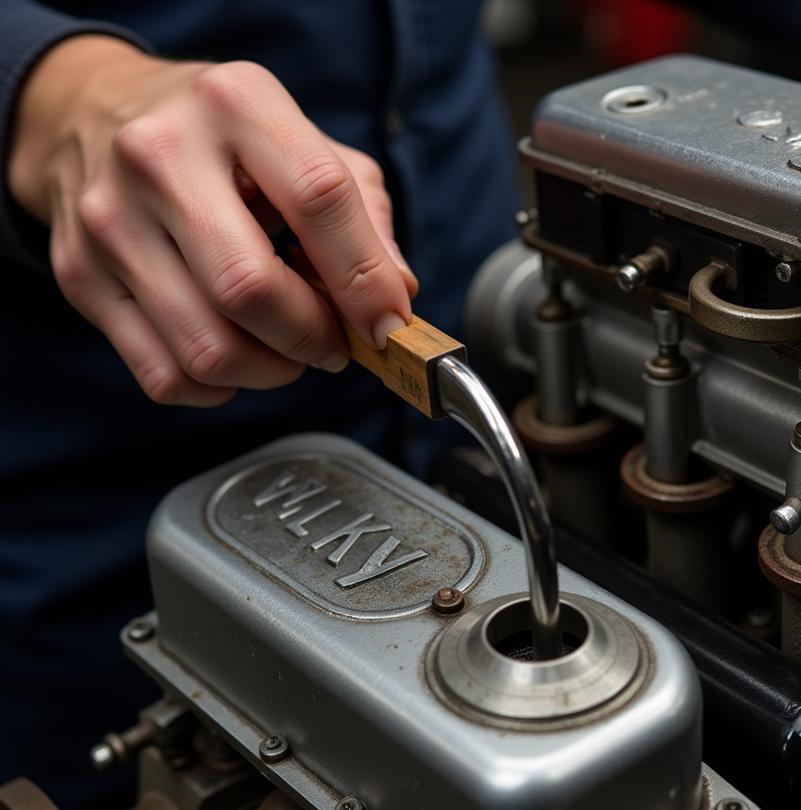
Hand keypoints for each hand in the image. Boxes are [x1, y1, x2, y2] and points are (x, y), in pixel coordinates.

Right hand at [7, 36, 416, 405]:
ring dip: (270, 372)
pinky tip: (233, 356)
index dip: (365, 279)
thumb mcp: (303, 144)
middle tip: (332, 344)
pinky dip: (218, 389)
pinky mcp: (80, 276)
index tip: (388, 326)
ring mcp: (109, 220)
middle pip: (251, 289)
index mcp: (235, 104)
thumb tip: (394, 301)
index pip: (318, 198)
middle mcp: (159, 155)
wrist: (91, 114)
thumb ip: (363, 217)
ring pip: (208, 350)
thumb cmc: (222, 143)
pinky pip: (166, 376)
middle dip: (313, 339)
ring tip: (286, 351)